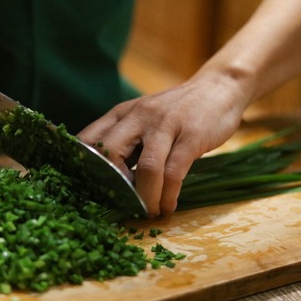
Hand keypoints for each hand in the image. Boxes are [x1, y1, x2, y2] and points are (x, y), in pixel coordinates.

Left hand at [78, 70, 251, 216]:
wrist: (218, 88)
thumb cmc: (177, 111)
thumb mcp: (144, 118)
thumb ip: (126, 140)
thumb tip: (105, 178)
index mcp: (122, 113)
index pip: (89, 139)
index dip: (82, 167)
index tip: (88, 192)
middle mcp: (139, 116)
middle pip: (110, 152)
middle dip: (111, 185)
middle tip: (119, 205)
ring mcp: (166, 125)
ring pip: (146, 167)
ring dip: (145, 197)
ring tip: (148, 212)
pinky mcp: (192, 136)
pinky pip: (174, 172)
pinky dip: (168, 195)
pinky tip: (167, 206)